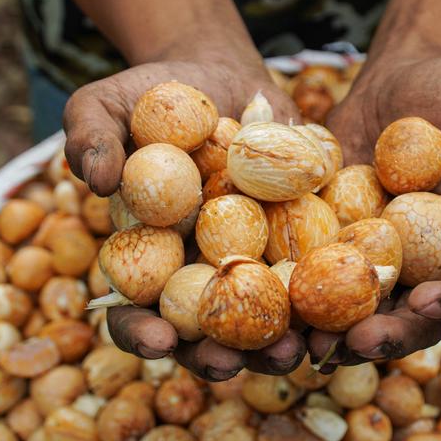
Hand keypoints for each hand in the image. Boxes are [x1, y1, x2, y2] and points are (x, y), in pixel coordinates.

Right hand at [64, 57, 306, 380]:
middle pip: (205, 333)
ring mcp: (253, 264)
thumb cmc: (152, 94)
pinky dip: (332, 298)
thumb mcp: (107, 103)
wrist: (223, 77)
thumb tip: (96, 180)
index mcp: (146, 261)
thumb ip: (90, 136)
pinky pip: (317, 278)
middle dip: (218, 356)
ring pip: (265, 320)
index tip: (158, 341)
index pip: (135, 312)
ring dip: (279, 344)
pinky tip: (350, 306)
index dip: (141, 333)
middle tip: (231, 363)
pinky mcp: (300, 243)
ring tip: (297, 349)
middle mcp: (199, 274)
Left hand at [312, 52, 440, 369]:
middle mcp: (429, 266)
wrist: (400, 76)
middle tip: (360, 341)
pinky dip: (303, 303)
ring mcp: (380, 259)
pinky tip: (283, 315)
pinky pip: (320, 280)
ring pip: (364, 314)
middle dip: (390, 336)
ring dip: (340, 337)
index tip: (426, 300)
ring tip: (314, 345)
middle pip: (416, 320)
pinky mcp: (336, 243)